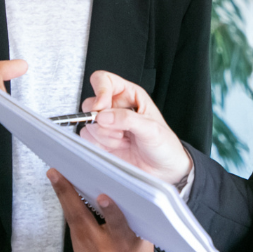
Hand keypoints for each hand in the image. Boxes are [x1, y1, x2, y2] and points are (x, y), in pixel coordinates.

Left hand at [47, 169, 157, 251]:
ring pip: (73, 222)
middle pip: (83, 221)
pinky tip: (64, 193)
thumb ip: (129, 213)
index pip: (118, 226)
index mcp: (125, 244)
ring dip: (63, 198)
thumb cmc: (138, 248)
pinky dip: (69, 209)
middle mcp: (104, 250)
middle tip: (56, 174)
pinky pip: (73, 227)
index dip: (110, 211)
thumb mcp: (142, 232)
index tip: (103, 197)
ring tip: (55, 177)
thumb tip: (117, 185)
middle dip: (67, 195)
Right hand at [78, 71, 192, 185]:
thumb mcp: (151, 129)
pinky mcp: (101, 141)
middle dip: (102, 120)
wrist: (163, 170)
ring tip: (124, 140)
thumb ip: (127, 119)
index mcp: (130, 95)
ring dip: (105, 135)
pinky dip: (101, 145)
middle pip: (91, 104)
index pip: (104, 81)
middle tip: (119, 130)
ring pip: (88, 123)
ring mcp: (107, 125)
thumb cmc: (164, 145)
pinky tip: (118, 147)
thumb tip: (103, 115)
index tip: (101, 106)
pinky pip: (88, 139)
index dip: (100, 91)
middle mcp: (116, 107)